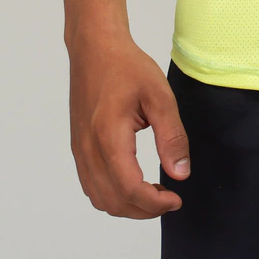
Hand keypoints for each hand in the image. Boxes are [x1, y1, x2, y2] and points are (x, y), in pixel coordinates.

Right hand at [67, 31, 189, 218]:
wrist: (94, 48)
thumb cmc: (127, 66)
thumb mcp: (159, 95)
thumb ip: (172, 136)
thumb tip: (180, 174)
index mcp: (108, 137)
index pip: (129, 189)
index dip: (154, 203)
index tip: (176, 198)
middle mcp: (88, 149)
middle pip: (112, 201)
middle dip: (143, 210)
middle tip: (169, 198)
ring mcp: (79, 150)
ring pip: (99, 199)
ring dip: (127, 206)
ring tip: (153, 193)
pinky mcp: (77, 147)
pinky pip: (91, 185)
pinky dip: (112, 195)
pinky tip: (132, 182)